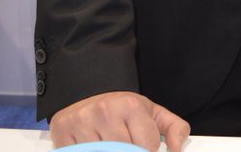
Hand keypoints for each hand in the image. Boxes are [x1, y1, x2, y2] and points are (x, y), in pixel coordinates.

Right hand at [49, 91, 188, 151]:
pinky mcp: (63, 133)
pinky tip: (93, 146)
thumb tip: (178, 150)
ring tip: (110, 144)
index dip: (147, 151)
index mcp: (131, 105)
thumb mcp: (152, 113)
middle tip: (126, 144)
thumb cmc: (123, 109)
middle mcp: (105, 111)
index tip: (143, 146)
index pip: (147, 146)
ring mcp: (82, 122)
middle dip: (128, 151)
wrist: (88, 94)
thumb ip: (174, 128)